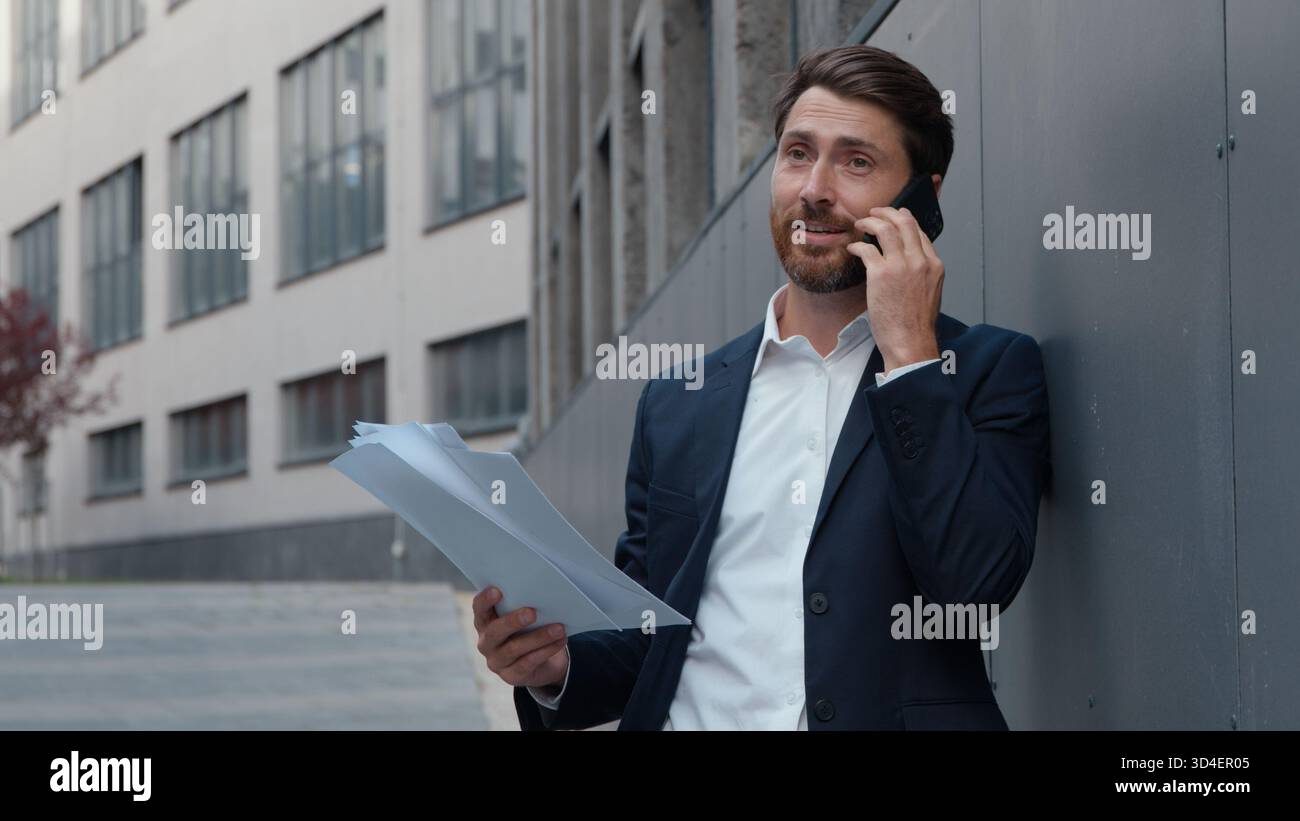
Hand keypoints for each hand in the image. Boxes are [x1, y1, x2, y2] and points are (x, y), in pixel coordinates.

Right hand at [472, 586, 568, 689]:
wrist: (540, 662)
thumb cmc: (529, 629)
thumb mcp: (524, 617)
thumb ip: (524, 606)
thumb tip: (543, 594)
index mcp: (485, 622)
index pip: (479, 608)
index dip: (485, 600)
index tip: (497, 590)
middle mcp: (486, 642)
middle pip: (495, 631)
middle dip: (513, 621)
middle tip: (532, 612)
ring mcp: (496, 661)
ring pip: (514, 649)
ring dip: (538, 637)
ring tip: (558, 628)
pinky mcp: (511, 676)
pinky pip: (528, 663)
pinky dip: (546, 650)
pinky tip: (560, 641)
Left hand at [848, 206, 942, 372]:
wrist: (910, 341)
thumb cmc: (916, 324)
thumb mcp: (930, 292)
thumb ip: (921, 273)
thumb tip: (908, 262)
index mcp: (934, 265)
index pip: (919, 232)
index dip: (904, 220)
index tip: (894, 217)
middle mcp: (920, 261)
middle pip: (904, 222)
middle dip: (887, 212)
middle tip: (875, 212)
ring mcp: (901, 266)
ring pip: (885, 229)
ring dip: (870, 221)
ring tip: (861, 223)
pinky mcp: (881, 274)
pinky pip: (867, 248)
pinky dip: (857, 245)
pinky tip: (853, 247)